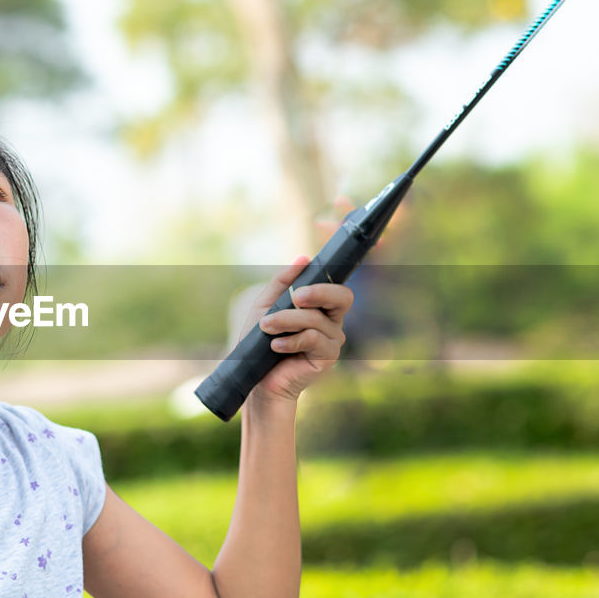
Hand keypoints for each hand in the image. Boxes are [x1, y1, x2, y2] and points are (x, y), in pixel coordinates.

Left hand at [237, 195, 356, 406]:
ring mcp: (332, 338)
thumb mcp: (264, 307)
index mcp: (318, 302)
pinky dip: (292, 340)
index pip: (335, 275)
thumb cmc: (258, 344)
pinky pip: (316, 339)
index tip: (342, 215)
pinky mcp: (328, 358)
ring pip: (318, 319)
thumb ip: (283, 283)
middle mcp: (331, 318)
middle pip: (341, 294)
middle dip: (318, 292)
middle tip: (295, 297)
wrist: (255, 382)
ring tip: (266, 329)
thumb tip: (303, 257)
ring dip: (288, 321)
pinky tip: (276, 346)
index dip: (344, 251)